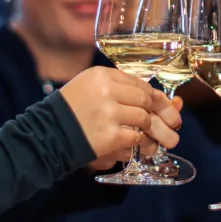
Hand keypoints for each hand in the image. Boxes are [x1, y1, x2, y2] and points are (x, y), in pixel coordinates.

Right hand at [61, 68, 181, 164]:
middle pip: (145, 99)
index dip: (155, 95)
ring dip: (156, 131)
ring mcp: (108, 113)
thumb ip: (117, 89)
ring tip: (167, 140)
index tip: (165, 105)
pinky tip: (142, 147)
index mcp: (101, 75)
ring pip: (144, 119)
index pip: (138, 82)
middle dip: (162, 112)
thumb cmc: (69, 112)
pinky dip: (141, 143)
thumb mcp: (88, 89)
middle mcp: (106, 90)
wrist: (46, 135)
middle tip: (174, 123)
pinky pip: (135, 138)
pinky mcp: (109, 135)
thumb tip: (155, 98)